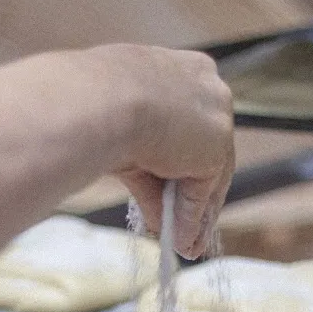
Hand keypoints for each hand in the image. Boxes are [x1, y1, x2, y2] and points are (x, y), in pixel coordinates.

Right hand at [95, 45, 234, 258]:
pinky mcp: (216, 147)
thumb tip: (147, 199)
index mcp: (182, 69)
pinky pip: (202, 191)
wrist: (103, 99)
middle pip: (207, 150)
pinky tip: (181, 239)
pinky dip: (191, 218)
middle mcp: (206, 86)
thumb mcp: (122, 128)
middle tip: (186, 224)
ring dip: (195, 213)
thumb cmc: (95, 100)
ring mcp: (216, 115)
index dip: (183, 159)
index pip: (192, 123)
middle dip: (194, 193)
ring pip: (209, 174)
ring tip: (186, 243)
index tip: (176, 186)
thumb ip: (143, 165)